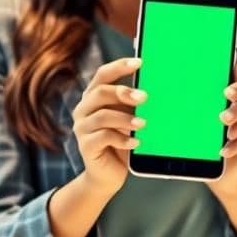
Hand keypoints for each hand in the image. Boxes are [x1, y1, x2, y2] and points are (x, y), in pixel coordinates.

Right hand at [71, 57, 144, 194]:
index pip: (102, 75)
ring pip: (102, 116)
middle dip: (123, 92)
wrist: (108, 174)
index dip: (119, 66)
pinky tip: (136, 141)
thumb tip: (154, 89)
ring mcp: (82, 128)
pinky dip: (122, 138)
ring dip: (125, 118)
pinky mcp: (86, 146)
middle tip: (145, 97)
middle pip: (100, 93)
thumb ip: (133, 104)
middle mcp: (84, 110)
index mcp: (93, 97)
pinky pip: (103, 137)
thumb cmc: (121, 141)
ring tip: (143, 123)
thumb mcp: (129, 118)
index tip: (140, 62)